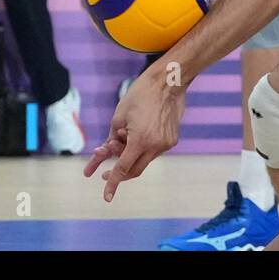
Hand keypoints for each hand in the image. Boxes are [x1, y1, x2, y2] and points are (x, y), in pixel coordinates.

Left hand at [83, 67, 184, 200]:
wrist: (168, 81)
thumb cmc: (140, 95)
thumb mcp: (118, 117)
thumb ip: (112, 140)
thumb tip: (110, 155)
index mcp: (140, 140)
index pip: (122, 168)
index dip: (112, 183)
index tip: (107, 197)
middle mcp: (155, 146)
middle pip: (135, 170)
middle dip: (120, 173)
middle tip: (106, 172)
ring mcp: (166, 143)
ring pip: (145, 160)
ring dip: (131, 155)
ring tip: (124, 135)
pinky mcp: (172, 139)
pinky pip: (154, 151)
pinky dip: (144, 148)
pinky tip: (140, 130)